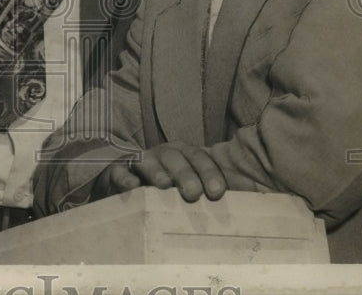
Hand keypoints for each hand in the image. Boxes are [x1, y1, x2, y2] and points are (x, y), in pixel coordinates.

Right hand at [93, 142, 226, 202]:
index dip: (210, 173)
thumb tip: (246, 206)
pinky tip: (132, 186)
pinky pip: (118, 172)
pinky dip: (124, 178)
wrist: (124, 185)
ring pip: (147, 160)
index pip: (200, 158)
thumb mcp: (187, 188)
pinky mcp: (115, 171)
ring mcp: (138, 161)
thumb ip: (210, 192)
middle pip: (176, 157)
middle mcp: (162, 154)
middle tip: (193, 193)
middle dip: (186, 174)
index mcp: (183, 155)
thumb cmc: (165, 190)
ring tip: (164, 186)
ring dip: (156, 171)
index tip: (218, 193)